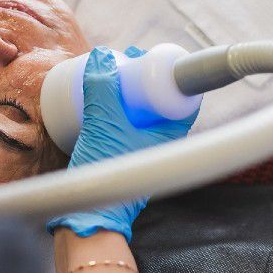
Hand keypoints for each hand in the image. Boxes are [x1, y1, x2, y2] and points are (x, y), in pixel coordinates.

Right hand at [48, 46, 198, 241]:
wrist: (90, 216)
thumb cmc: (106, 175)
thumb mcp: (103, 123)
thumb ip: (102, 88)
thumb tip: (102, 56)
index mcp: (171, 132)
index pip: (182, 94)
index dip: (168, 71)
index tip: (147, 58)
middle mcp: (161, 141)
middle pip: (159, 100)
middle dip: (142, 79)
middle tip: (120, 64)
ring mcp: (143, 149)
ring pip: (141, 113)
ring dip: (127, 94)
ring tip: (107, 79)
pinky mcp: (124, 155)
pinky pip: (126, 124)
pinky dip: (116, 109)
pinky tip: (99, 103)